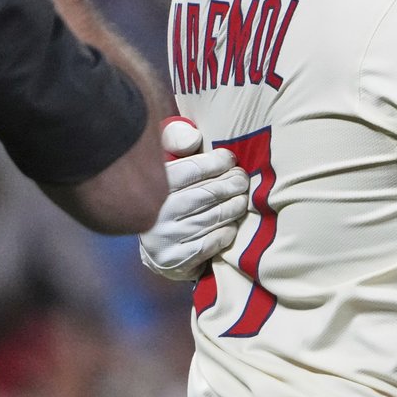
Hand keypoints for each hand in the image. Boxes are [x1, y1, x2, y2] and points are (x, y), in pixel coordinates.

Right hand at [139, 119, 249, 280]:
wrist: (156, 247)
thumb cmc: (170, 197)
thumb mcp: (167, 166)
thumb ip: (177, 145)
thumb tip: (193, 137)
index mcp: (153, 186)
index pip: (192, 170)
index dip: (217, 163)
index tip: (231, 160)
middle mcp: (156, 212)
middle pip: (208, 193)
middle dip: (233, 184)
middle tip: (244, 180)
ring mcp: (165, 237)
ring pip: (215, 217)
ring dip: (236, 206)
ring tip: (243, 199)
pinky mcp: (175, 259)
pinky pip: (214, 241)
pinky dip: (228, 231)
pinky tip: (232, 224)